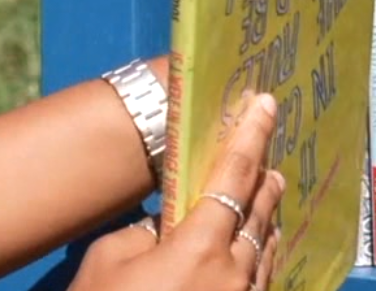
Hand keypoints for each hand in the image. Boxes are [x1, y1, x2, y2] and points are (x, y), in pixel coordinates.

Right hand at [69, 93, 286, 290]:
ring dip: (266, 217)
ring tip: (268, 193)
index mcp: (199, 248)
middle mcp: (232, 273)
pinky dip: (261, 255)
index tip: (266, 103)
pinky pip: (261, 280)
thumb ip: (144, 232)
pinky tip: (257, 248)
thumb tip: (169, 223)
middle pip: (260, 210)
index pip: (234, 176)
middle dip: (264, 177)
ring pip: (266, 247)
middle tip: (269, 149)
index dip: (251, 134)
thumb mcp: (106, 263)